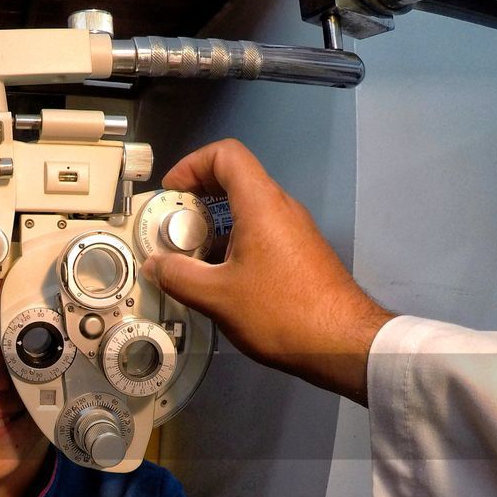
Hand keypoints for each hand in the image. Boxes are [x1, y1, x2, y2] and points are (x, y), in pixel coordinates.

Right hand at [142, 139, 392, 404]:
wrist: (342, 342)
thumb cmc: (279, 311)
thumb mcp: (217, 296)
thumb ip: (179, 276)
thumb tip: (154, 265)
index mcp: (261, 204)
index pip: (226, 155)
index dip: (192, 164)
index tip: (171, 192)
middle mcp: (281, 207)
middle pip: (235, 179)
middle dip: (197, 196)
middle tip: (172, 226)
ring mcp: (294, 230)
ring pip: (247, 209)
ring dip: (214, 224)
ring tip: (189, 257)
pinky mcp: (301, 253)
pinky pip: (260, 232)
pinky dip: (233, 241)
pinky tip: (219, 277)